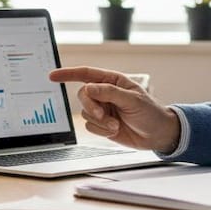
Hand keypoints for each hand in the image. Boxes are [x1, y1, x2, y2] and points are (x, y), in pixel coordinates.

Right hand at [49, 66, 179, 153]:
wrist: (158, 135)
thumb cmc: (150, 113)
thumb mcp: (132, 100)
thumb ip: (109, 92)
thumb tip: (89, 88)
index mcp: (113, 81)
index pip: (86, 74)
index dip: (68, 74)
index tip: (52, 76)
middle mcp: (105, 94)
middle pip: (83, 95)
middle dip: (91, 107)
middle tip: (104, 115)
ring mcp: (103, 109)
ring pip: (85, 113)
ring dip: (100, 121)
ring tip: (116, 125)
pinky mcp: (102, 125)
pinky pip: (90, 126)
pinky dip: (101, 130)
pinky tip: (115, 130)